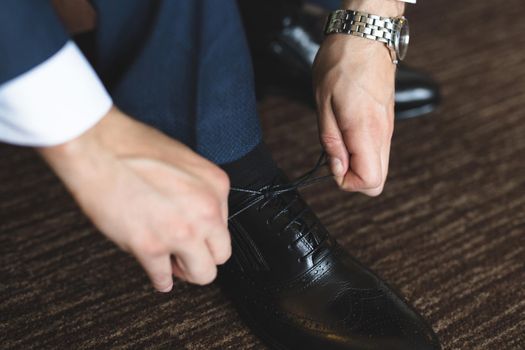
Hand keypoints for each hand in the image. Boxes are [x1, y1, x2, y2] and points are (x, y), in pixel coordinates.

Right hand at [38, 107, 230, 290]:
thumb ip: (196, 189)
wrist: (97, 149)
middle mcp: (205, 210)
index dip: (207, 233)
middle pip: (221, 254)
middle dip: (204, 257)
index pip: (224, 225)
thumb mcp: (182, 160)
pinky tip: (159, 277)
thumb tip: (197, 215)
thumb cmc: (132, 147)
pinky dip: (161, 280)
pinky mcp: (151, 246)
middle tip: (188, 257)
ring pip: (202, 273)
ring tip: (174, 267)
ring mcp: (181, 231)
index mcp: (215, 185)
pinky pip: (164, 278)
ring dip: (187, 272)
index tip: (197, 237)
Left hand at [313, 0, 402, 195]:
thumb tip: (337, 168)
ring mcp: (388, 128)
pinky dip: (362, 149)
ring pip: (379, 165)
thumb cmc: (342, 63)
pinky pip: (378, 149)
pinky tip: (348, 130)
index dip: (347, 182)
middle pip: (377, 180)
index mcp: (366, 131)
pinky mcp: (387, 121)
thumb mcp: (324, 104)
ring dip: (357, 162)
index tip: (332, 165)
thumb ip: (332, 141)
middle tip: (334, 155)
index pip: (370, 182)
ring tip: (339, 137)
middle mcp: (383, 134)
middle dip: (353, 176)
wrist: (365, 35)